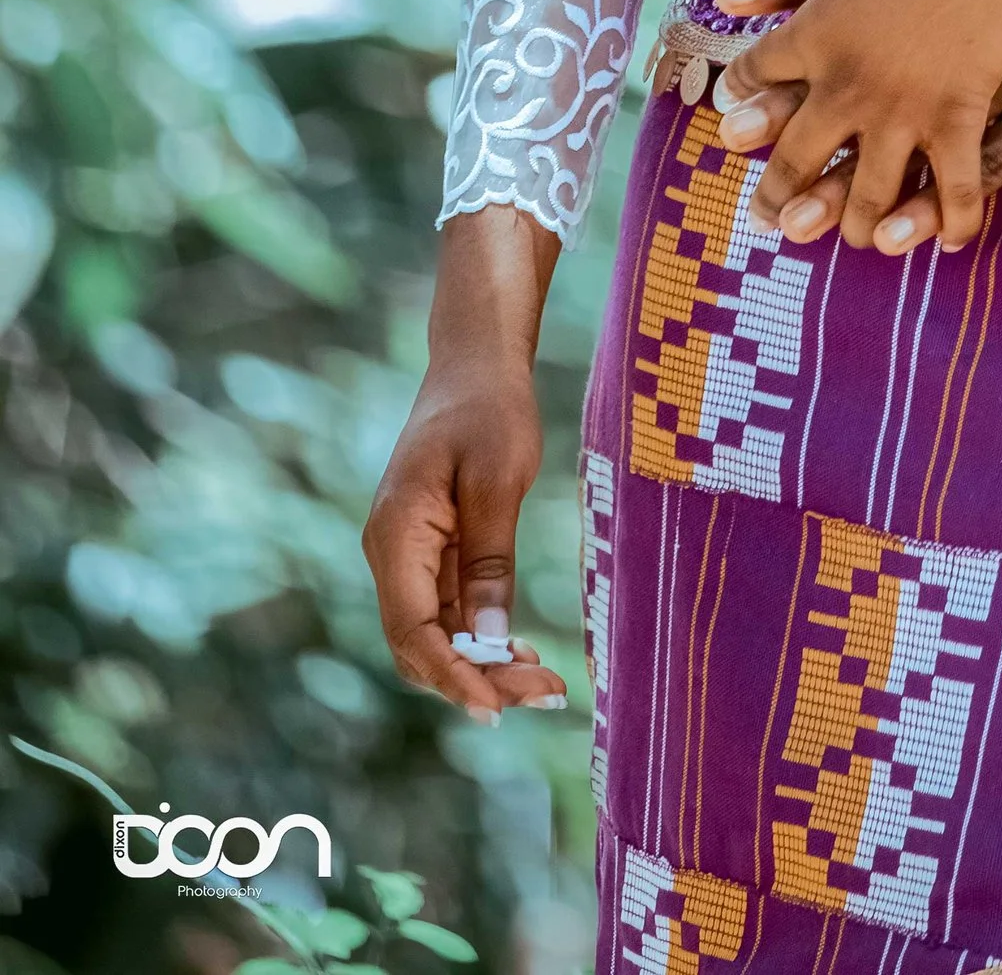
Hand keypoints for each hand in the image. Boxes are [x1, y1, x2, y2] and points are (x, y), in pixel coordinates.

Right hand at [364, 210, 566, 719]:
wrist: (476, 359)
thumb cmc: (488, 408)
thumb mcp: (495, 481)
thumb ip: (488, 561)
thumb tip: (487, 641)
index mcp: (395, 537)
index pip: (415, 633)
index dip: (454, 677)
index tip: (498, 708)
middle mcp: (392, 554)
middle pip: (422, 645)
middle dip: (476, 679)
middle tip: (543, 695)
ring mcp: (410, 556)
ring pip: (437, 634)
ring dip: (483, 664)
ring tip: (543, 685)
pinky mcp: (433, 551)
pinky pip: (450, 610)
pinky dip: (482, 635)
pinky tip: (522, 649)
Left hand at [715, 0, 1001, 251]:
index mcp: (814, 32)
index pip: (757, 72)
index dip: (743, 92)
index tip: (735, 109)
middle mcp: (846, 82)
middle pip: (795, 156)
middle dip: (777, 194)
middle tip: (770, 218)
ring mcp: (902, 108)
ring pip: (865, 191)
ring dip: (852, 221)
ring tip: (852, 237)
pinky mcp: (957, 117)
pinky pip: (951, 188)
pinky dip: (949, 220)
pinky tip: (947, 240)